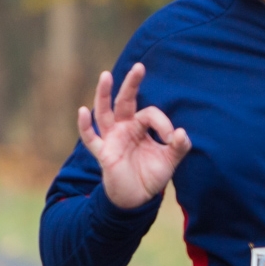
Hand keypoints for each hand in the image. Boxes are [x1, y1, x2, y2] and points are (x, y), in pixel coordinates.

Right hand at [77, 63, 191, 209]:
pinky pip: (91, 138)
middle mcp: (123, 128)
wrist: (137, 199)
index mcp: (139, 126)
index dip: (162, 123)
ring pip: (104, 112)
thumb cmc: (151, 175)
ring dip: (103, 94)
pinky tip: (82, 111)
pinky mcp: (103, 153)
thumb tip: (182, 133)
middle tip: (139, 66)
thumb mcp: (169, 161)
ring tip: (106, 75)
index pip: (149, 113)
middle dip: (131, 84)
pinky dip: (85, 125)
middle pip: (125, 101)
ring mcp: (111, 138)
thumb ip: (179, 147)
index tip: (172, 138)